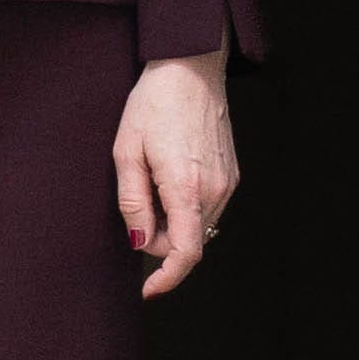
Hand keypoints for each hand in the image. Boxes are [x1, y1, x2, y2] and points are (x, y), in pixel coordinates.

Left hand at [112, 51, 235, 295]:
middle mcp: (214, 191)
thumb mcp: (127, 152)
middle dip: (160, 239)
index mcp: (186, 188)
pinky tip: (171, 175)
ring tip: (153, 181)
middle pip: (188, 241)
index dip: (167, 278)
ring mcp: (227, 183)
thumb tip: (140, 242)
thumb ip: (133, 203)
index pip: (186, 253)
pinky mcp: (231, 175)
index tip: (149, 289)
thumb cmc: (153, 104)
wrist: (191, 69)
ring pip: (198, 226)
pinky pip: (207, 207)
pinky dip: (186, 207)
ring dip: (174, 222)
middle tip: (136, 204)